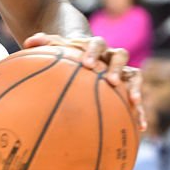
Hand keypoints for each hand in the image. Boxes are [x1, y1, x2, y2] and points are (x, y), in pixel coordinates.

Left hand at [23, 32, 145, 130]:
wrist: (85, 55)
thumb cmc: (68, 54)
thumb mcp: (56, 47)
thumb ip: (44, 43)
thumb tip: (28, 42)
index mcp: (94, 45)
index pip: (97, 43)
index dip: (93, 52)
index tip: (86, 64)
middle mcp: (111, 56)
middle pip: (120, 56)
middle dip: (116, 69)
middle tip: (110, 81)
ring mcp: (121, 71)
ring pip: (134, 76)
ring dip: (135, 88)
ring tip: (134, 103)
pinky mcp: (127, 87)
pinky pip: (135, 98)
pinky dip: (138, 111)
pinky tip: (140, 127)